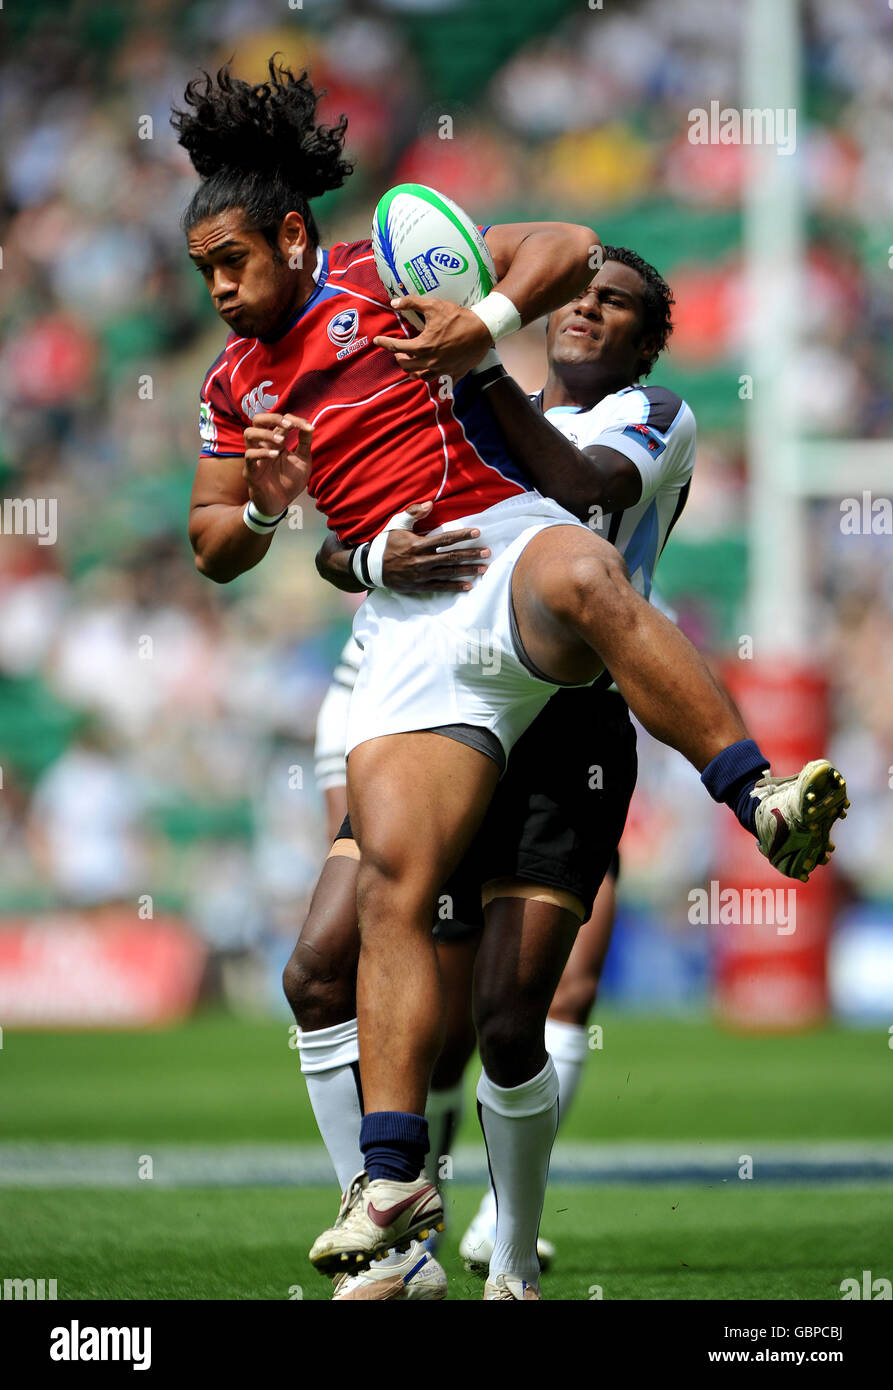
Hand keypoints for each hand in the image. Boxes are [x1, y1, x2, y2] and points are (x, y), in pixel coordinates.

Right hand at [243, 413, 312, 514]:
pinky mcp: (251, 470)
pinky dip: (262, 452)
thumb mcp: (303, 461)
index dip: (295, 420)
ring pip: (248, 433)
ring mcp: (255, 457)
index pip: (280, 421)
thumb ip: (305, 444)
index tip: (309, 428)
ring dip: (265, 433)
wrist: (280, 504)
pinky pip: (250, 456)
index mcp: (276, 441)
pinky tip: (275, 455)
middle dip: (272, 417)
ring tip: (281, 442)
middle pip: (258, 419)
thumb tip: (310, 426)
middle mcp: (264, 445)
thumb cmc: (290, 482)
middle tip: (288, 425)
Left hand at [373, 296, 492, 381]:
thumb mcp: (434, 306)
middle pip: (406, 366)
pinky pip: (443, 385)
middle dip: (399, 359)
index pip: (396, 347)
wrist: (483, 329)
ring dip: (413, 372)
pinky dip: (437, 384)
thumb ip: (412, 303)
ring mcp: (442, 370)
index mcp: (422, 346)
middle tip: (398, 352)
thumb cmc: (458, 317)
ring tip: (412, 364)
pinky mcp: (454, 374)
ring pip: (421, 377)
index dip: (384, 343)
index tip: (377, 340)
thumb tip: (394, 302)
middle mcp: (430, 362)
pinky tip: (435, 380)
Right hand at [381, 501, 490, 591]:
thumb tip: (430, 504)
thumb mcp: (397, 523)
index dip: (462, 535)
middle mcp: (421, 561)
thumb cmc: (386, 542)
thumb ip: (414, 513)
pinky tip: (468, 586)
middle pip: (451, 557)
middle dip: (471, 554)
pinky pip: (439, 587)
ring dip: (467, 571)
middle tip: (487, 553)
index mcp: (417, 544)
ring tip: (483, 569)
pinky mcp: (418, 586)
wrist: (370, 566)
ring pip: (448, 573)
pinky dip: (454, 587)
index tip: (477, 532)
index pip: (445, 539)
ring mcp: (420, 575)